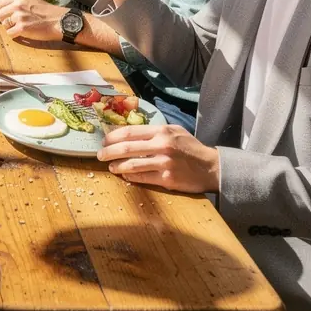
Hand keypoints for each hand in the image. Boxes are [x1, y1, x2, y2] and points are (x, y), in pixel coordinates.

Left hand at [0, 0, 66, 40]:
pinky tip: (22, 33)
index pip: (0, 3)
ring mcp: (19, 16)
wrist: (59, 20)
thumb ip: (19, 1)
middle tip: (14, 23)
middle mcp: (17, 4)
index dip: (4, 10)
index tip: (8, 14)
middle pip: (0, 14)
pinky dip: (15, 35)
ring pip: (4, 24)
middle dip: (5, 20)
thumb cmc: (47, 11)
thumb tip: (7, 6)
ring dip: (10, 27)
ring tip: (20, 27)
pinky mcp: (22, 28)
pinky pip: (9, 33)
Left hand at [98, 124, 218, 193]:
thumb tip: (129, 133)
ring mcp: (164, 163)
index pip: (129, 132)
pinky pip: (142, 178)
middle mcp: (161, 145)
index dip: (112, 137)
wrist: (211, 167)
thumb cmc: (190, 148)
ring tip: (110, 167)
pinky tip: (125, 176)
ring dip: (117, 166)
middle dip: (109, 152)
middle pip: (126, 148)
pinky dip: (130, 177)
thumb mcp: (173, 131)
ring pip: (131, 164)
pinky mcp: (167, 179)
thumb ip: (153, 131)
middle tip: (100, 155)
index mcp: (161, 131)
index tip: (104, 141)